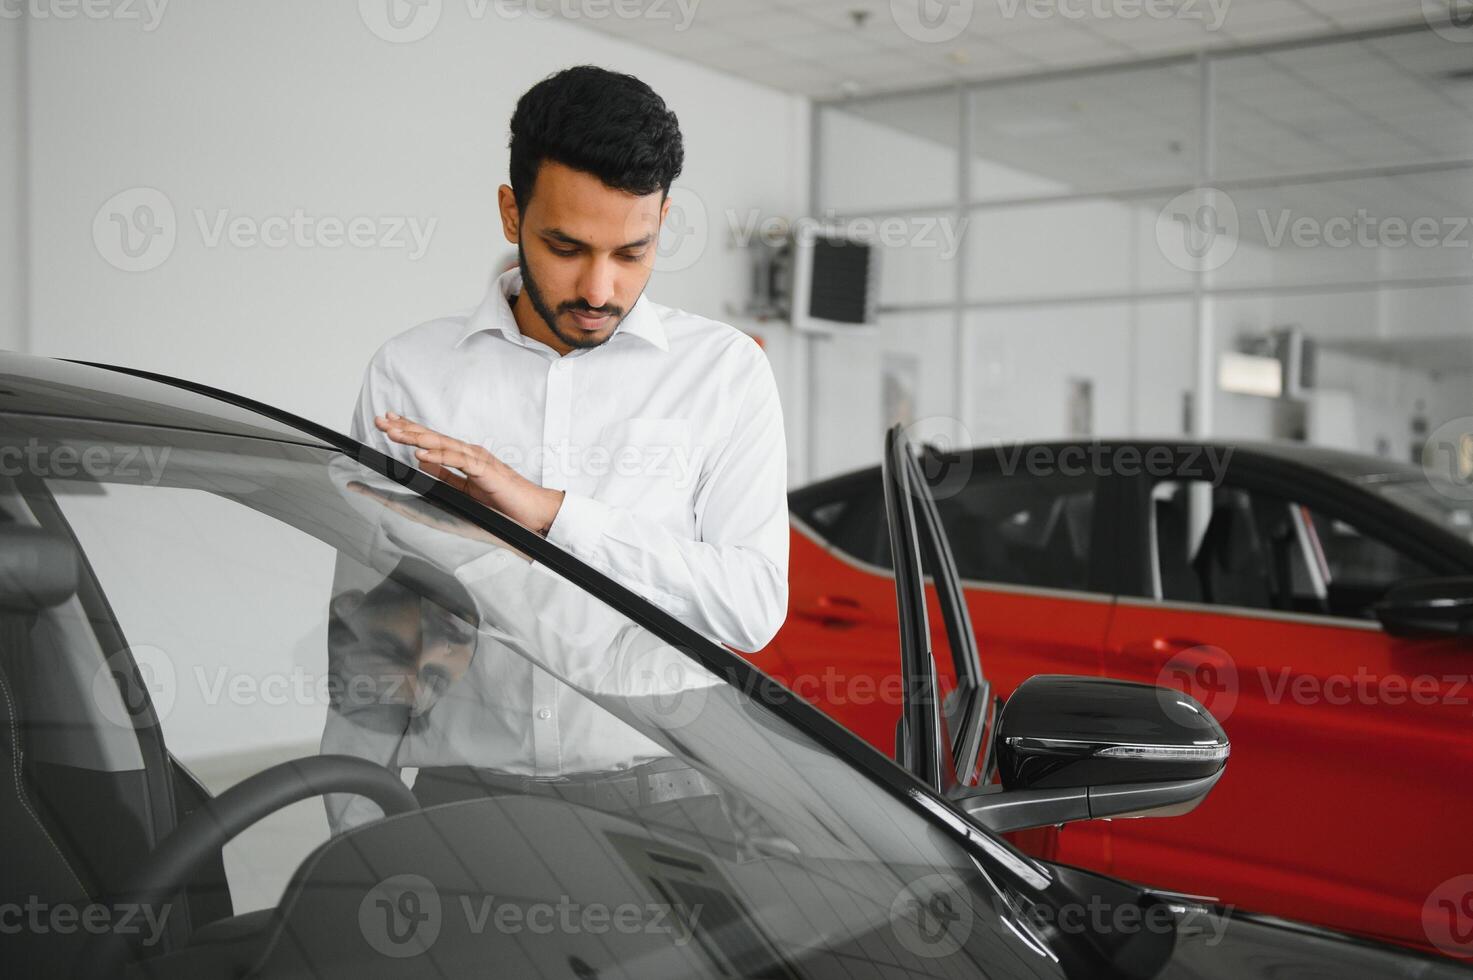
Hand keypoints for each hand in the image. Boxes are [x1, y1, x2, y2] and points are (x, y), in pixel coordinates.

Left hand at [374, 413, 564, 535]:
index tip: (389, 422)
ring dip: (416, 438)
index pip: (432, 440)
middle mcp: (469, 453)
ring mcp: (478, 459)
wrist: (533, 510)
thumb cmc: (504, 501)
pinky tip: (420, 455)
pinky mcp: (485, 471)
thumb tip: (422, 465)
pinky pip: (457, 462)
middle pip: (432, 437)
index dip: (410, 430)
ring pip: (441, 445)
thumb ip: (445, 476)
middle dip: (405, 428)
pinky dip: (438, 457)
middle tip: (382, 420)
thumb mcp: (465, 489)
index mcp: (464, 457)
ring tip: (394, 434)